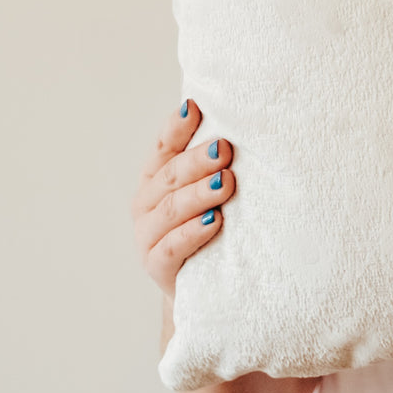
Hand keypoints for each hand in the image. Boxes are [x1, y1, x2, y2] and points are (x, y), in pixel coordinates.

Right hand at [131, 99, 234, 298]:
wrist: (205, 285)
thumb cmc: (212, 226)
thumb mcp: (212, 191)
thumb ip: (216, 163)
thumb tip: (245, 125)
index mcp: (157, 178)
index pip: (164, 147)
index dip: (176, 127)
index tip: (195, 108)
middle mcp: (147, 203)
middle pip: (170, 176)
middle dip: (197, 161)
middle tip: (224, 149)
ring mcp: (148, 236)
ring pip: (170, 209)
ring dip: (198, 193)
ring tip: (224, 182)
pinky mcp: (157, 266)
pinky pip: (172, 247)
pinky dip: (192, 232)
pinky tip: (214, 221)